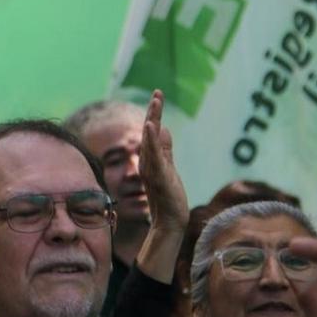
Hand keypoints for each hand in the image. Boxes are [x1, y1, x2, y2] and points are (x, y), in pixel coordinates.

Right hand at [139, 90, 187, 231]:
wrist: (168, 223)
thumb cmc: (168, 199)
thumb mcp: (168, 169)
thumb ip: (165, 150)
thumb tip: (164, 129)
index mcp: (150, 160)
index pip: (151, 133)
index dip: (154, 114)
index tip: (158, 96)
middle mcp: (148, 162)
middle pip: (148, 132)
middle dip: (153, 112)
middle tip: (158, 93)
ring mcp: (152, 169)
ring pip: (150, 140)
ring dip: (152, 120)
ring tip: (155, 102)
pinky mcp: (159, 176)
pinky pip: (154, 156)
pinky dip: (152, 140)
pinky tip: (153, 126)